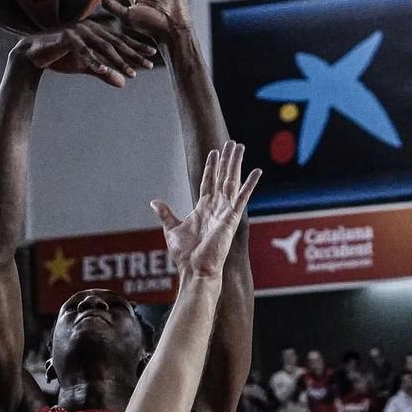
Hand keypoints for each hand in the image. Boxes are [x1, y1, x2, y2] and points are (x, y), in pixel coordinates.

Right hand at [20, 11, 156, 87]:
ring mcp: (78, 32)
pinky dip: (94, 62)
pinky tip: (105, 72)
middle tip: (149, 65)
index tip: (151, 55)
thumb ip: (104, 73)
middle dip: (134, 55)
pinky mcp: (67, 38)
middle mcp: (89, 28)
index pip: (119, 40)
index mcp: (95, 31)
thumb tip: (123, 84)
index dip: (136, 47)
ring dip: (118, 62)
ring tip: (131, 74)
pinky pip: (83, 53)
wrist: (33, 54)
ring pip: (103, 48)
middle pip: (116, 43)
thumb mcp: (85, 66)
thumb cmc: (59, 57)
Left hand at [151, 141, 258, 282]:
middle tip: (232, 143)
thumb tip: (154, 202)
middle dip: (227, 160)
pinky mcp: (232, 218)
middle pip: (222, 177)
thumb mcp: (171, 229)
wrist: (195, 269)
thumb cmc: (185, 255)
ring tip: (240, 146)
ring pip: (232, 181)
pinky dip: (250, 184)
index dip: (211, 166)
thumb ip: (166, 213)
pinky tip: (257, 171)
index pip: (208, 182)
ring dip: (236, 163)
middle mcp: (216, 207)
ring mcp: (225, 211)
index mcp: (203, 209)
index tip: (215, 151)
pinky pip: (242, 197)